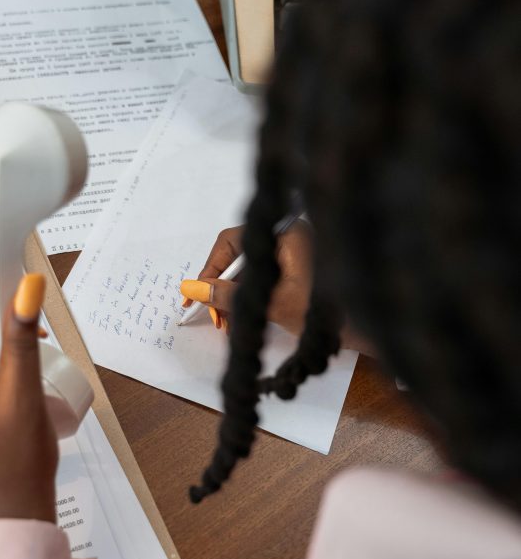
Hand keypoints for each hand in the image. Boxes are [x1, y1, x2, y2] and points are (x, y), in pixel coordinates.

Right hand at [181, 221, 314, 335]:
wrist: (363, 327)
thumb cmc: (320, 311)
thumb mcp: (268, 304)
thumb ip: (227, 294)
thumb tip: (193, 288)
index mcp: (283, 231)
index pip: (230, 242)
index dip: (208, 270)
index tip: (193, 296)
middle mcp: (287, 233)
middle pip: (238, 254)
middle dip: (221, 286)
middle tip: (213, 317)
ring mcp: (294, 248)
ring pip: (249, 267)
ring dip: (234, 294)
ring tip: (228, 325)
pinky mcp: (298, 265)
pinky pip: (263, 274)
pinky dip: (251, 294)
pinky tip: (245, 317)